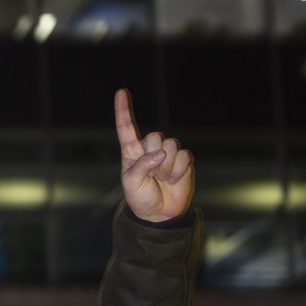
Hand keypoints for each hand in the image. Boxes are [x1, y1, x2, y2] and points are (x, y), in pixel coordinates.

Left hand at [115, 88, 193, 221]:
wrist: (160, 213)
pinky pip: (184, 156)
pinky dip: (178, 170)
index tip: (121, 92)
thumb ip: (141, 166)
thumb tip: (160, 153)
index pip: (127, 128)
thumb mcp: (131, 184)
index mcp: (132, 153)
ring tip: (162, 179)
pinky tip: (173, 180)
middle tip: (153, 176)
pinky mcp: (183, 160)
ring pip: (171, 144)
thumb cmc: (140, 198)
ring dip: (167, 166)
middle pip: (155, 136)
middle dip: (155, 156)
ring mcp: (167, 154)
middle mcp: (149, 150)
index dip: (124, 111)